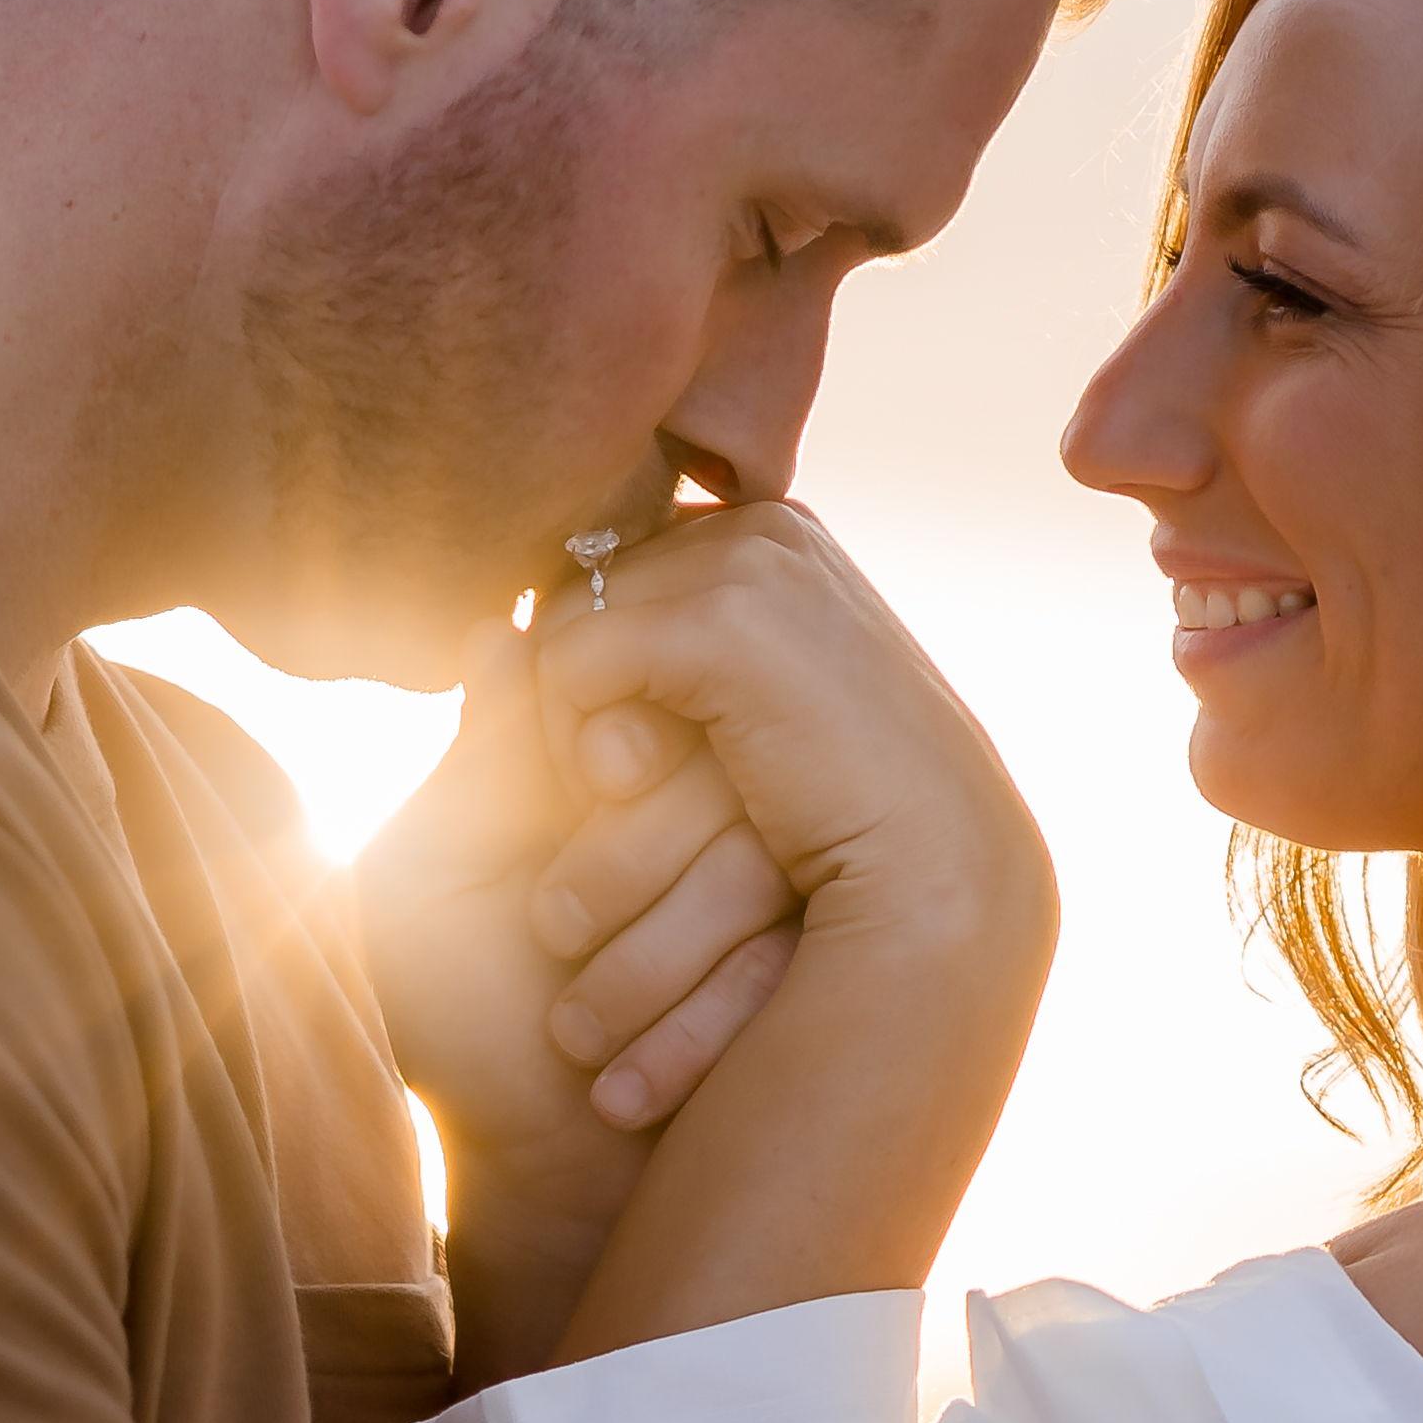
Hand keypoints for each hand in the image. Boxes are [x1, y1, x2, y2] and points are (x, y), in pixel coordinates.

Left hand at [358, 620, 801, 1198]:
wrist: (529, 1174)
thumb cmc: (457, 1020)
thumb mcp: (433, 877)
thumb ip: (476, 759)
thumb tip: (505, 621)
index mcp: (601, 768)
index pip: (636, 684)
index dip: (598, 733)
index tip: (550, 812)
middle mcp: (693, 812)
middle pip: (715, 758)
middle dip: (628, 856)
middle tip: (548, 934)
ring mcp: (762, 887)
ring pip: (758, 857)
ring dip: (657, 952)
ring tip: (571, 1030)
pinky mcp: (809, 972)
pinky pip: (795, 958)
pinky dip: (700, 1022)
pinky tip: (622, 1085)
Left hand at [526, 501, 1049, 1019]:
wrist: (939, 895)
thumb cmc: (845, 848)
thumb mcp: (725, 754)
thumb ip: (630, 681)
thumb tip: (484, 632)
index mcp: (772, 541)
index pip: (612, 571)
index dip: (588, 665)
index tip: (623, 761)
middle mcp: (765, 528)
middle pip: (573, 590)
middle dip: (568, 695)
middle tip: (617, 787)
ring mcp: (755, 564)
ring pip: (560, 626)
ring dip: (567, 731)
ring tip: (626, 797)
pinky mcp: (733, 620)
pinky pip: (571, 663)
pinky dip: (577, 744)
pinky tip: (631, 795)